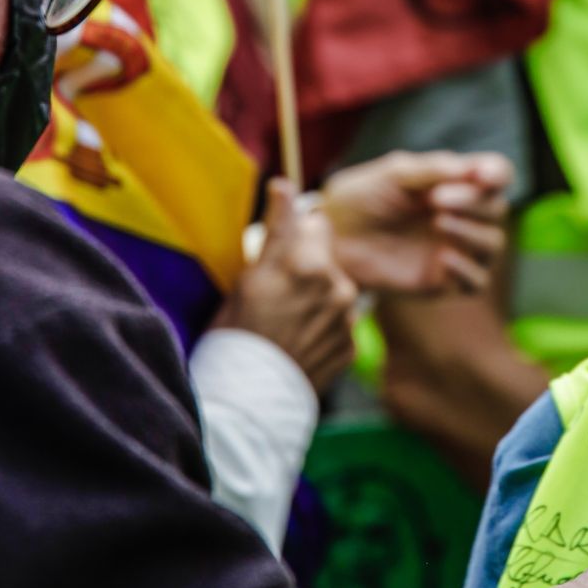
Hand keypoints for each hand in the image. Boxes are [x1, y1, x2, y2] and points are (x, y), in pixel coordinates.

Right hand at [213, 185, 355, 394]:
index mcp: (304, 261)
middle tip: (279, 287)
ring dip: (319, 293)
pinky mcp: (352, 344)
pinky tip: (299, 340)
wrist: (248, 403)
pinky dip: (324, 325)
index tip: (285, 232)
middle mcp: (334, 283)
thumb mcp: (247, 277)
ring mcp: (346, 316)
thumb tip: (284, 184)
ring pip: (336, 285)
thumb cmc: (234, 336)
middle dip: (308, 259)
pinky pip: (339, 320)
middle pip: (326, 251)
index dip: (296, 226)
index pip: (312, 218)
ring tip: (286, 320)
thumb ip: (276, 228)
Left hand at [316, 150, 510, 294]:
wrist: (331, 238)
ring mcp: (455, 248)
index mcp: (453, 183)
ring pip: (493, 244)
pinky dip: (467, 270)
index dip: (497, 174)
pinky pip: (476, 282)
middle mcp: (461, 215)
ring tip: (439, 222)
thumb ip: (434, 169)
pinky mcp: (443, 281)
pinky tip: (443, 258)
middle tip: (438, 199)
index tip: (481, 175)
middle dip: (474, 202)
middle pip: (497, 209)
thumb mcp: (394, 173)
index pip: (496, 175)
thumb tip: (475, 170)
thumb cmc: (361, 198)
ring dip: (473, 232)